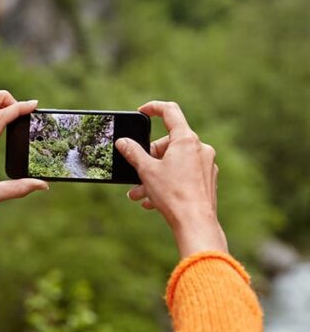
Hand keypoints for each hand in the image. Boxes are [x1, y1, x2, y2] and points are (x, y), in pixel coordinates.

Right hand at [116, 101, 227, 258]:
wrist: (195, 223)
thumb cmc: (172, 195)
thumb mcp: (146, 171)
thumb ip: (133, 153)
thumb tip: (123, 142)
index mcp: (186, 140)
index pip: (170, 111)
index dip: (153, 108)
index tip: (142, 111)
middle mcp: (200, 148)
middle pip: (169, 143)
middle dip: (149, 158)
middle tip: (136, 173)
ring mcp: (206, 164)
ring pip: (174, 163)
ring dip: (155, 175)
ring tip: (139, 194)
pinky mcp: (208, 180)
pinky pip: (184, 175)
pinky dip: (168, 183)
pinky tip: (155, 200)